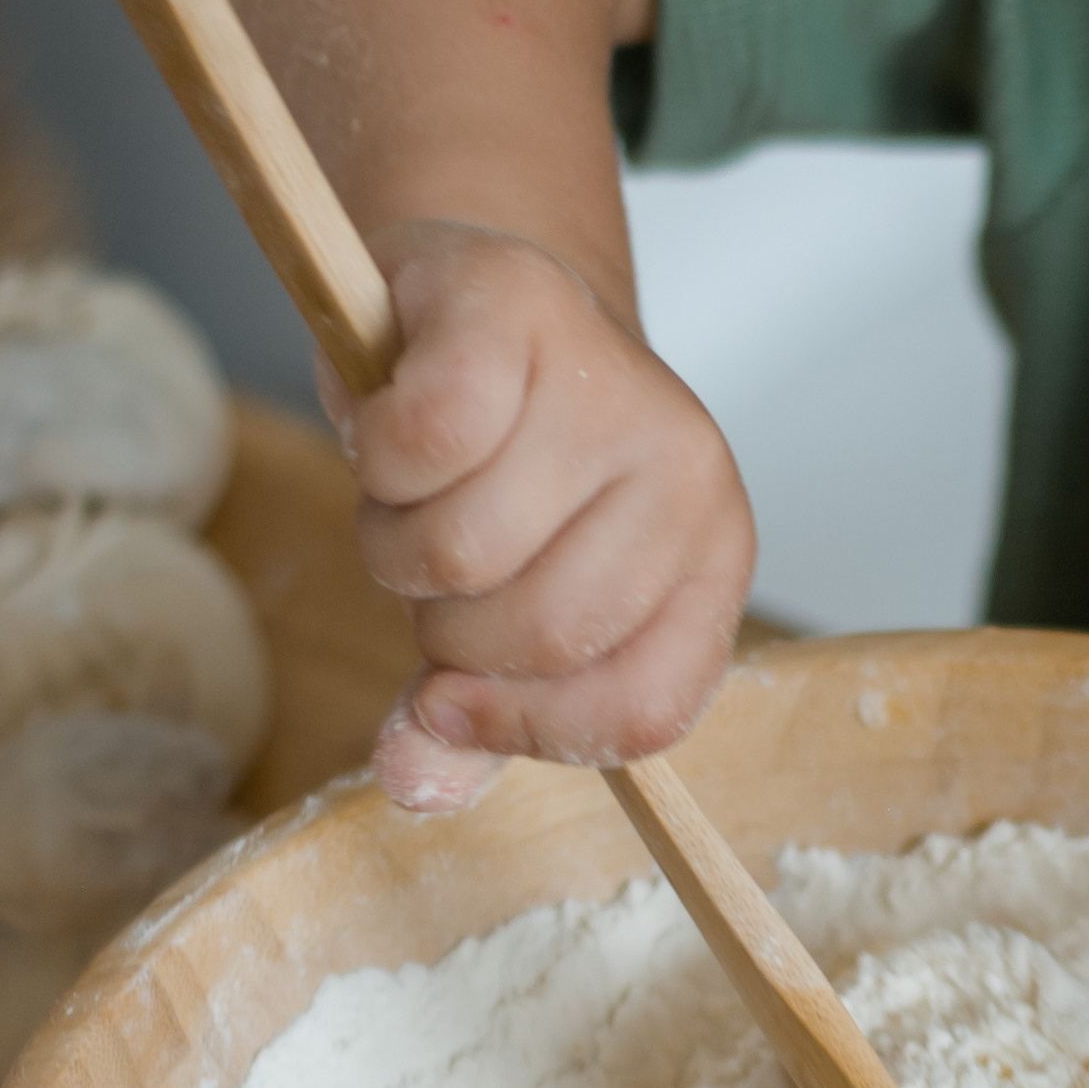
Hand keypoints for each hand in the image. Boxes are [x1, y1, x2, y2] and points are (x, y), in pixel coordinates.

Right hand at [323, 220, 755, 812]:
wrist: (471, 301)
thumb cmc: (505, 466)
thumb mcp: (510, 602)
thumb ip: (474, 715)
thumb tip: (413, 787)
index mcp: (713, 558)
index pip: (646, 708)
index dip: (533, 731)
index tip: (449, 709)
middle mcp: (689, 470)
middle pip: (540, 634)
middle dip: (446, 625)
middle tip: (439, 556)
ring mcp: (611, 383)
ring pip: (467, 549)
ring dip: (397, 540)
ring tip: (416, 488)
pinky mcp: (517, 306)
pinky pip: (425, 442)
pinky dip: (376, 453)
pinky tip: (390, 421)